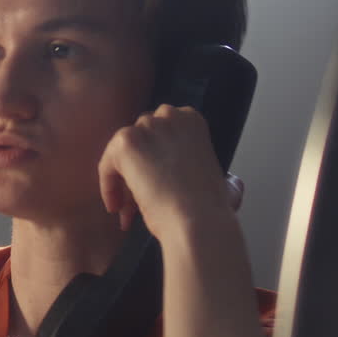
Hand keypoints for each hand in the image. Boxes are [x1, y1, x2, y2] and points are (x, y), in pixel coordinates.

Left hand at [98, 104, 240, 241]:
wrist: (198, 221)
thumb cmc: (210, 209)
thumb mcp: (224, 183)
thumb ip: (216, 174)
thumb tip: (231, 184)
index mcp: (192, 120)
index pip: (159, 134)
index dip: (155, 162)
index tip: (157, 186)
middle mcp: (170, 115)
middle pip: (140, 142)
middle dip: (138, 170)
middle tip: (137, 202)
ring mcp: (148, 127)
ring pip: (122, 154)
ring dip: (123, 181)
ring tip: (128, 210)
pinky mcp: (126, 143)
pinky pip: (106, 164)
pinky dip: (108, 186)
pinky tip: (117, 208)